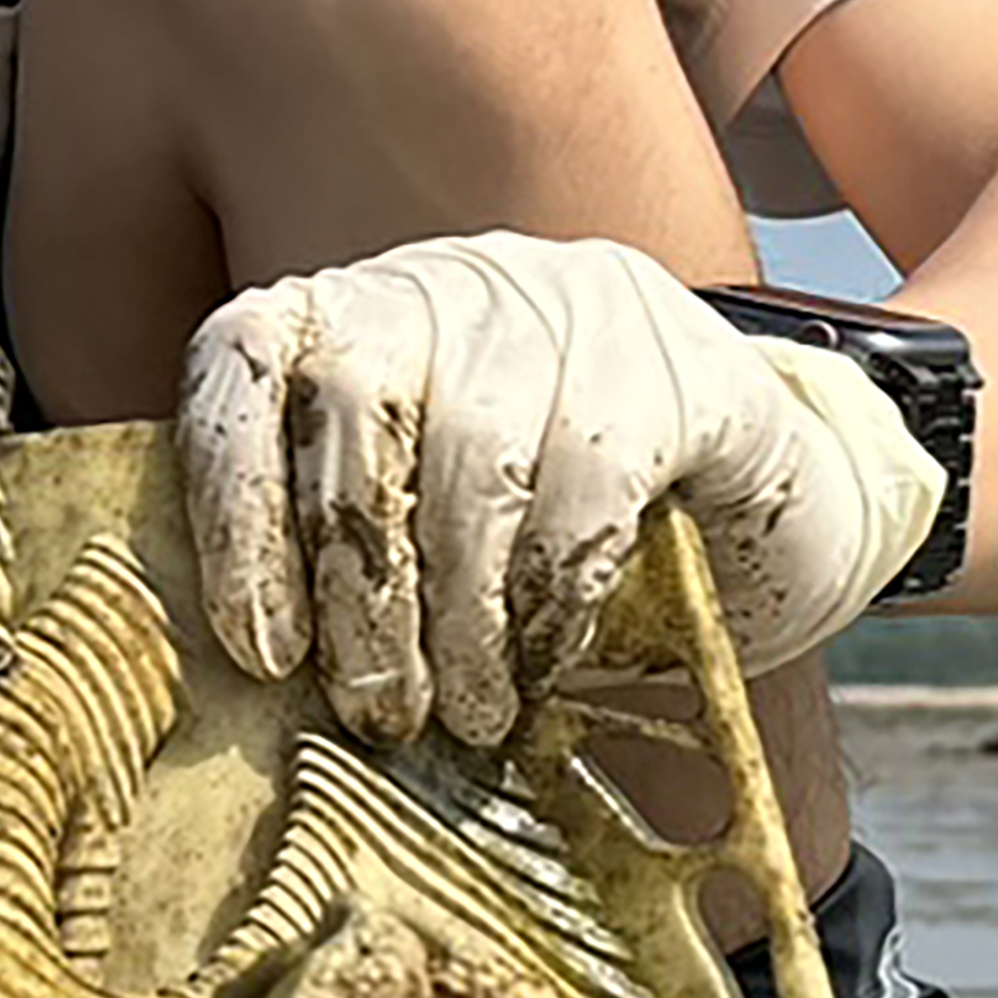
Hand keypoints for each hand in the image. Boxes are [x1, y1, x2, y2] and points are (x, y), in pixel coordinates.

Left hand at [181, 229, 942, 743]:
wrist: (763, 514)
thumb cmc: (549, 551)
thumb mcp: (420, 547)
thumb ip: (327, 572)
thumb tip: (234, 682)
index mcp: (361, 314)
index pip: (246, 359)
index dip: (236, 504)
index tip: (258, 648)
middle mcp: (456, 284)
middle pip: (359, 412)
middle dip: (359, 588)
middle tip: (375, 712)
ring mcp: (573, 308)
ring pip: (474, 458)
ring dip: (461, 616)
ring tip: (467, 714)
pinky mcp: (680, 366)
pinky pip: (587, 492)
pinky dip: (554, 603)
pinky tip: (546, 667)